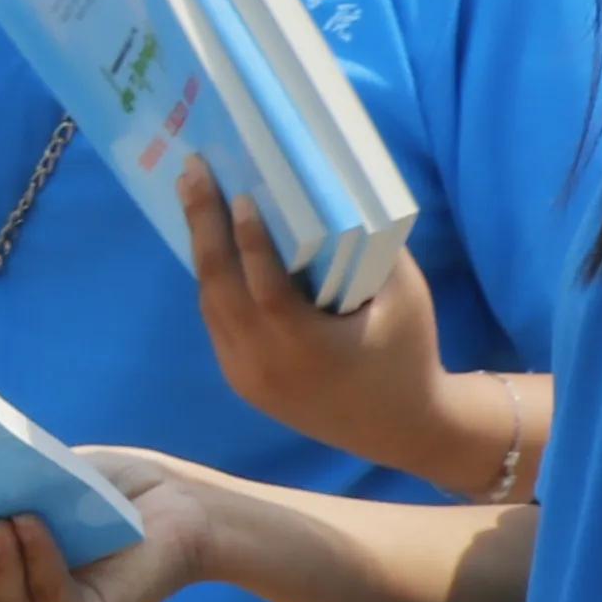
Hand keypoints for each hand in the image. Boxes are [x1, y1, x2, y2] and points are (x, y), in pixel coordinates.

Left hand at [177, 160, 462, 477]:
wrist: (401, 428)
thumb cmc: (408, 354)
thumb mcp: (406, 297)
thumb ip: (373, 247)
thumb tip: (339, 190)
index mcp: (309, 348)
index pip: (265, 289)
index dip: (249, 242)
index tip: (237, 195)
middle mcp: (267, 365)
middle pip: (220, 290)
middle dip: (202, 226)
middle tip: (193, 172)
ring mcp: (247, 377)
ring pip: (212, 305)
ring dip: (201, 250)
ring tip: (194, 196)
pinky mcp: (242, 382)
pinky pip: (218, 323)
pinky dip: (214, 282)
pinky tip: (210, 243)